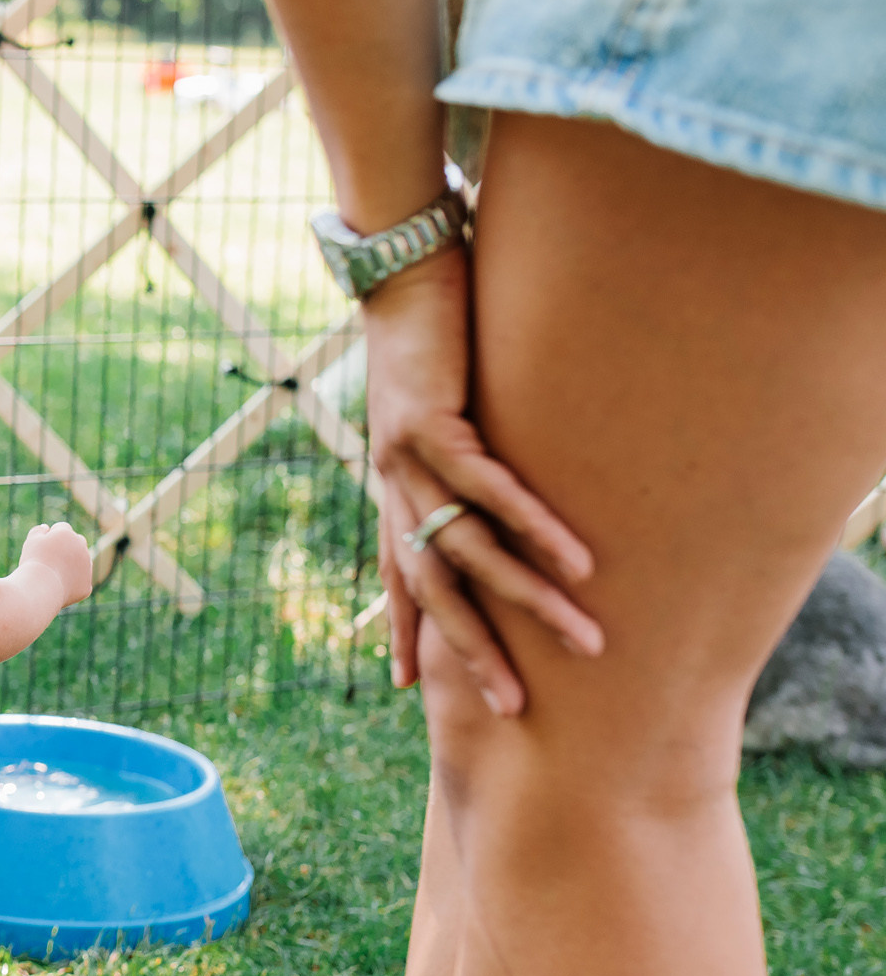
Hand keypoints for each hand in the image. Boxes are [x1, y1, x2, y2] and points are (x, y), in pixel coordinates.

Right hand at [18, 522, 93, 607]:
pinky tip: (58, 588)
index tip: (41, 549)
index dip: (50, 537)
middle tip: (50, 559)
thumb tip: (46, 528)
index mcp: (67, 533)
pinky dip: (72, 584)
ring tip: (53, 574)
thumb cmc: (34, 562)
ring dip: (72, 565)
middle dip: (67, 547)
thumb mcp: (31, 542)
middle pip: (76, 542)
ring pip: (81, 562)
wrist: (40, 588)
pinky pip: (80, 582)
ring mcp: (87, 566)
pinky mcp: (86, 585)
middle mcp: (81, 547)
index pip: (62, 528)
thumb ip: (38, 531)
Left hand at [364, 246, 598, 714]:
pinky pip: (492, 489)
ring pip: (468, 549)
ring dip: (528, 598)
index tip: (413, 688)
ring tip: (583, 637)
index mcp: (393, 487)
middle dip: (473, 649)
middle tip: (514, 707)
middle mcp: (393, 484)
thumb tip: (495, 484)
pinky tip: (578, 560)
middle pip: (433, 587)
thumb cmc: (432, 336)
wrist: (400, 268)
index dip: (406, 631)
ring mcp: (406, 458)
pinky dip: (535, 526)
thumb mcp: (446, 409)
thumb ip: (465, 454)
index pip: (398, 575)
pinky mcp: (433, 422)